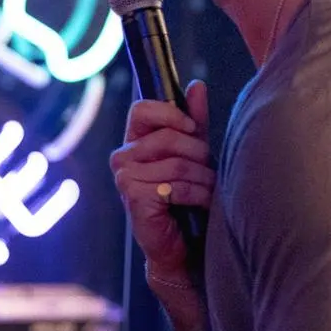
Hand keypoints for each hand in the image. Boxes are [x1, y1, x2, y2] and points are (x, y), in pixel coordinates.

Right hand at [110, 80, 214, 287]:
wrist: (184, 245)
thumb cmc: (188, 196)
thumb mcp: (194, 153)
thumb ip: (193, 120)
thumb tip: (196, 86)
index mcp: (134, 141)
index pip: (141, 109)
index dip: (170, 114)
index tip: (192, 128)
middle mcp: (123, 157)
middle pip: (168, 136)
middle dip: (198, 153)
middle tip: (206, 171)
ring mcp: (124, 178)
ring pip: (176, 162)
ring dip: (202, 178)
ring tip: (208, 190)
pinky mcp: (133, 197)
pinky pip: (174, 184)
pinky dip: (196, 194)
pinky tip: (199, 204)